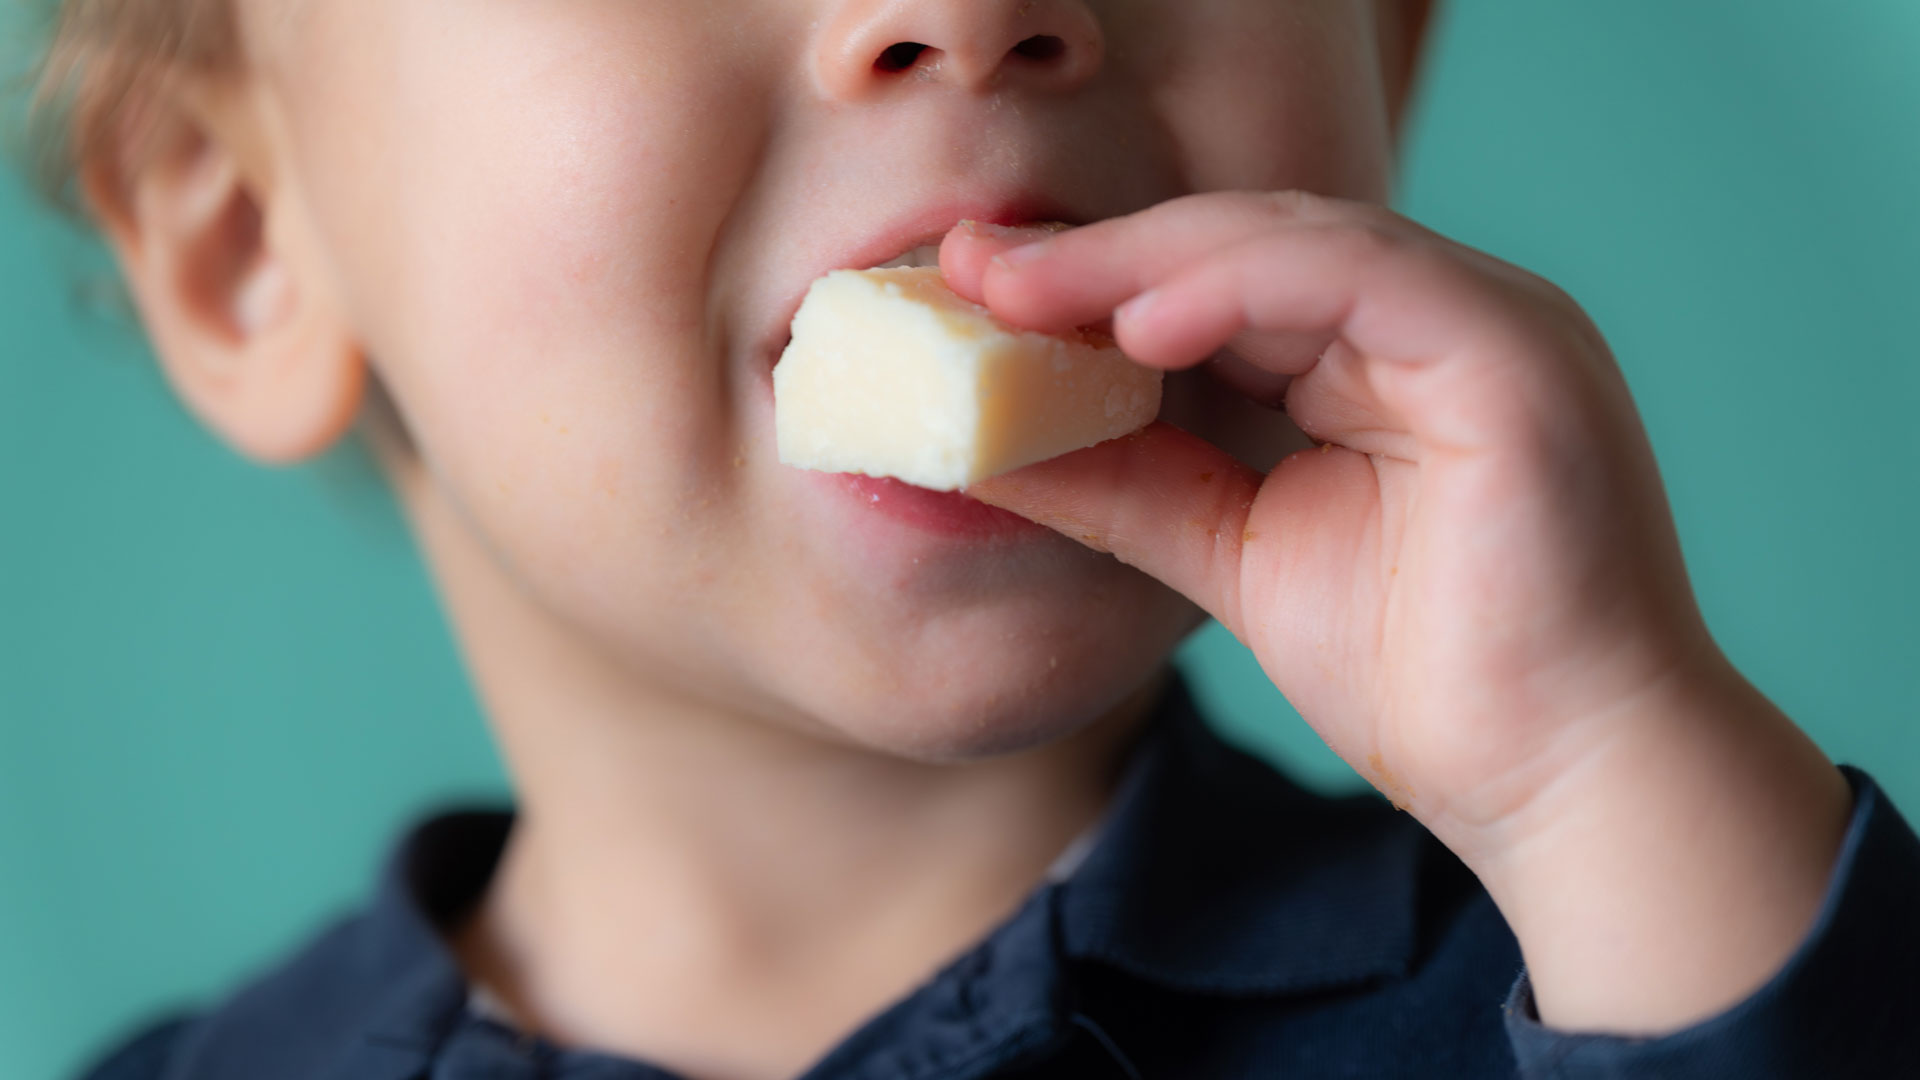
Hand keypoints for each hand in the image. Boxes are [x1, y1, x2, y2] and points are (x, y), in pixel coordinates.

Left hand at [942, 194, 1850, 1033]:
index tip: (974, 295)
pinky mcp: (1516, 357)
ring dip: (1146, 261)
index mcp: (1389, 357)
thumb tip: (989, 445)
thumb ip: (1129, 484)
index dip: (1096, 281)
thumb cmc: (1427, 681)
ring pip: (1295, 241)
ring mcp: (1494, 324)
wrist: (1563, 785)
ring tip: (1025, 292)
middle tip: (968, 269)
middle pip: (1249, 243)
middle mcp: (1444, 320)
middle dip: (1099, 257)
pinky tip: (1140, 324)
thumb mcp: (1233, 553)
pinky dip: (1242, 286)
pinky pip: (1362, 279)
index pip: (1227, 281)